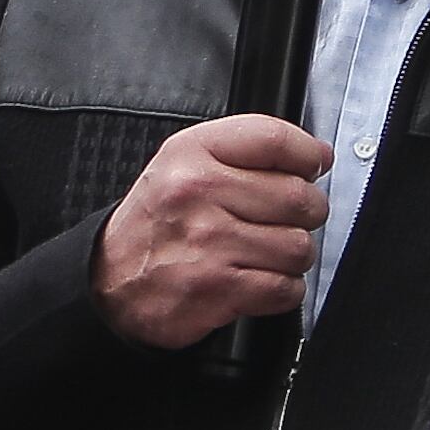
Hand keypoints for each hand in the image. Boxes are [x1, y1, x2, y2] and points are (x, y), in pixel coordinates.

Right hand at [96, 115, 332, 349]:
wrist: (112, 283)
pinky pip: (285, 288)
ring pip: (299, 247)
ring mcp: (209, 242)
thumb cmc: (157, 223)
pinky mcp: (218, 288)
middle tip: (284, 220)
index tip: (311, 167)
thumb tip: (318, 154)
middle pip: (299, 197)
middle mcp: (198, 192)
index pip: (275, 139)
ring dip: (291, 256)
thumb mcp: (184, 164)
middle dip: (305, 214)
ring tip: (264, 253)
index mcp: (192, 152)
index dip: (307, 155)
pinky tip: (258, 279)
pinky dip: (282, 290)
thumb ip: (248, 149)